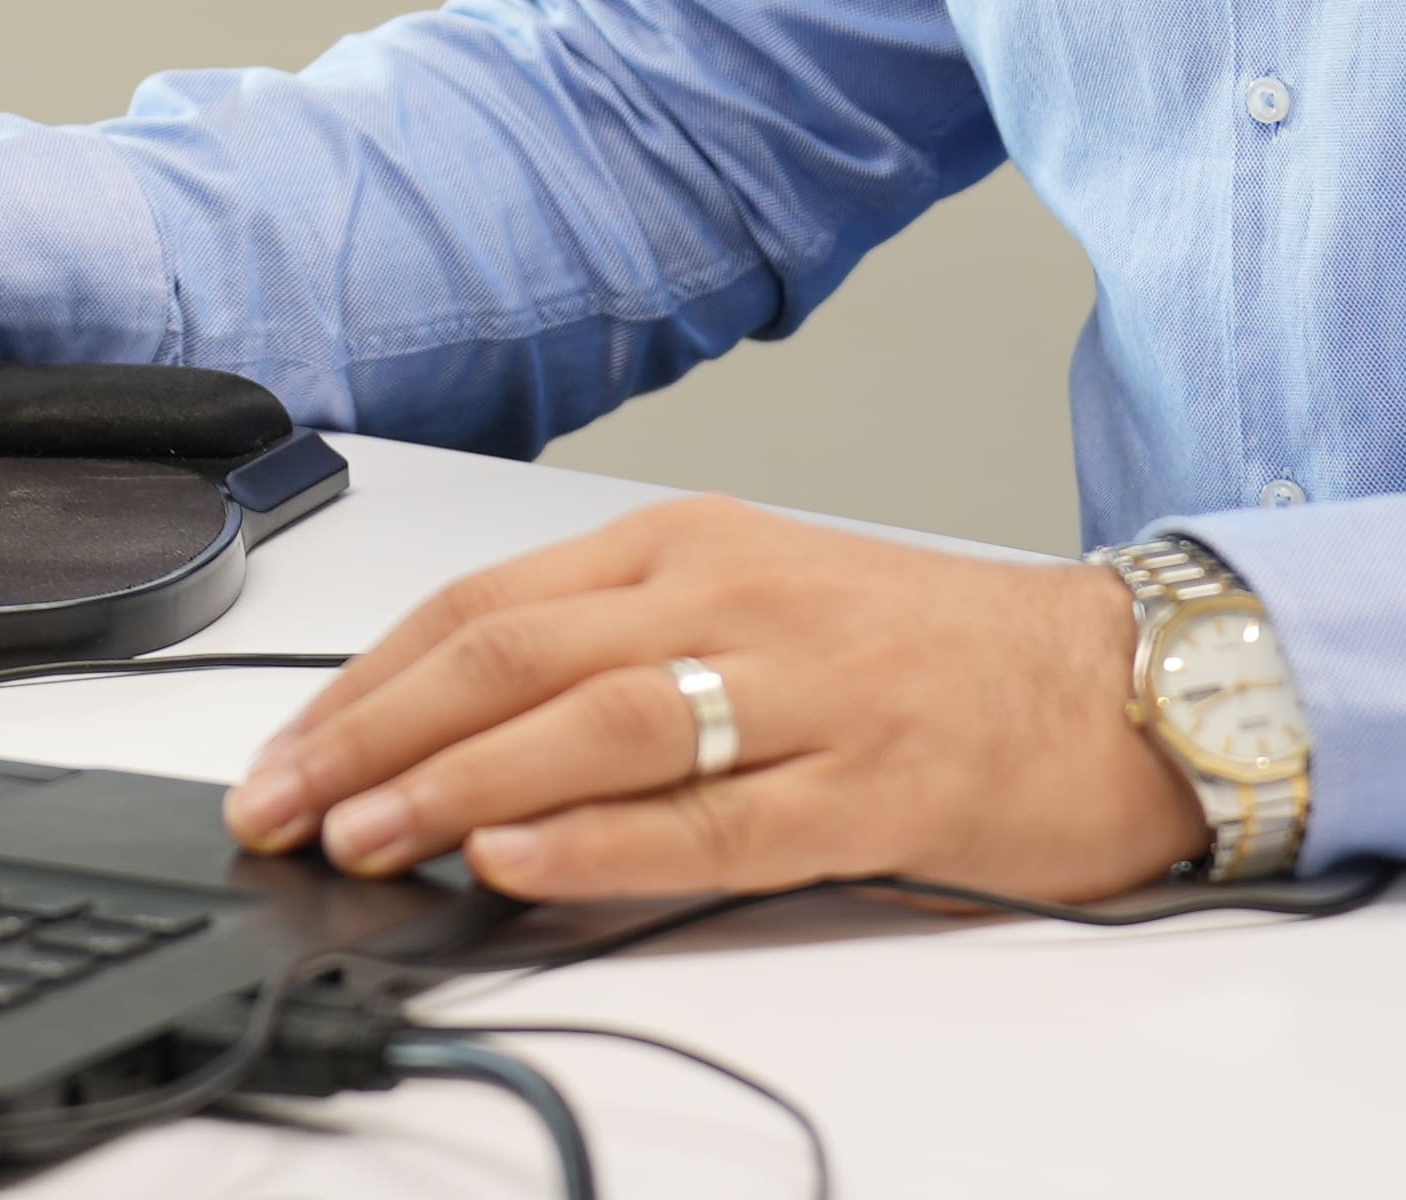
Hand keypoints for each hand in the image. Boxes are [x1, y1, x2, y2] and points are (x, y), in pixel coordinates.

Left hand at [222, 494, 1203, 905]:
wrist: (1125, 679)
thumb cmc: (928, 652)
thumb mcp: (754, 606)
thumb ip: (618, 655)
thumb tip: (456, 739)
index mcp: (691, 547)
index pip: (484, 607)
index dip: (365, 683)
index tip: (280, 753)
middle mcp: (733, 599)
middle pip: (510, 657)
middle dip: (373, 736)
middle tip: (282, 804)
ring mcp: (805, 691)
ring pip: (593, 728)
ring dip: (456, 783)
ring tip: (364, 835)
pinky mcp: (872, 786)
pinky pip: (711, 819)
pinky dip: (599, 839)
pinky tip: (516, 858)